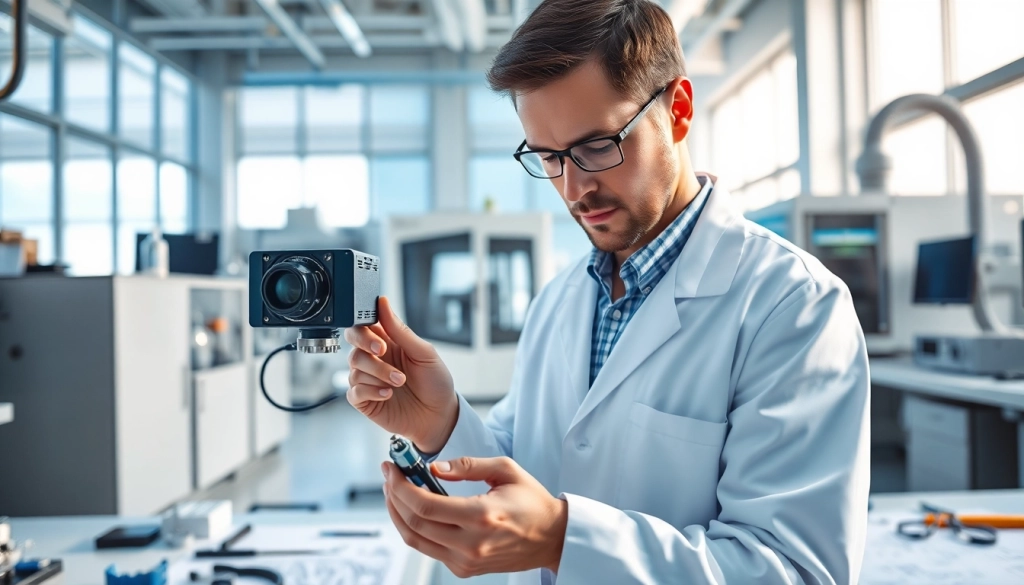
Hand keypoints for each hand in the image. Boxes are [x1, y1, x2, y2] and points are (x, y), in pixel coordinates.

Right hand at [344, 296, 457, 452]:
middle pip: (353, 344)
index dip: (365, 329)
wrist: (439, 415)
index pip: (363, 327)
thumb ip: (400, 330)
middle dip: (366, 346)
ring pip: (355, 368)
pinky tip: (388, 394)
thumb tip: (383, 303)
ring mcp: (368, 380)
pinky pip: (354, 391)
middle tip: (384, 352)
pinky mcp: (365, 400)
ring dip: (379, 373)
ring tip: (400, 381)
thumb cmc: (435, 382)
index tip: (380, 337)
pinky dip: (371, 391)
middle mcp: (375, 359)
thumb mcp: (424, 352)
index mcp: (388, 343)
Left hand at [381, 456, 568, 578]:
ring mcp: (466, 561)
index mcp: (481, 516)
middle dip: (393, 496)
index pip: (424, 505)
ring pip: (415, 540)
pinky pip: (429, 549)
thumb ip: (467, 465)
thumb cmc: (533, 502)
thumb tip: (434, 468)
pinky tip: (413, 509)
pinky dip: (414, 529)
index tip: (391, 468)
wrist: (552, 538)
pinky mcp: (464, 569)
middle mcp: (471, 544)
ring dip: (398, 514)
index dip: (400, 485)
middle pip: (414, 523)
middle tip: (389, 475)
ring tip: (394, 491)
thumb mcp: (506, 470)